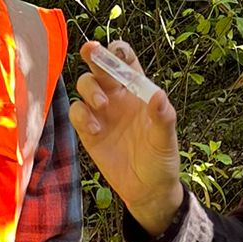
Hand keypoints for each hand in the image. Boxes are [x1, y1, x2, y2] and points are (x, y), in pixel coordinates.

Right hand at [68, 39, 183, 234]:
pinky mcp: (88, 132)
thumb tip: (158, 95)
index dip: (118, 52)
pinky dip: (81, 115)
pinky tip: (94, 128)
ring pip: (85, 85)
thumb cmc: (161, 160)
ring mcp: (101, 113)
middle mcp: (118, 97)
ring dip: (89, 88)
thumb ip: (163, 117)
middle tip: (91, 51)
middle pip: (100, 67)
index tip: (115, 51)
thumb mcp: (166, 140)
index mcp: (138, 92)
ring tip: (102, 105)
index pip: (126, 62)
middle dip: (94, 55)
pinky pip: (77, 112)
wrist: (148, 190)